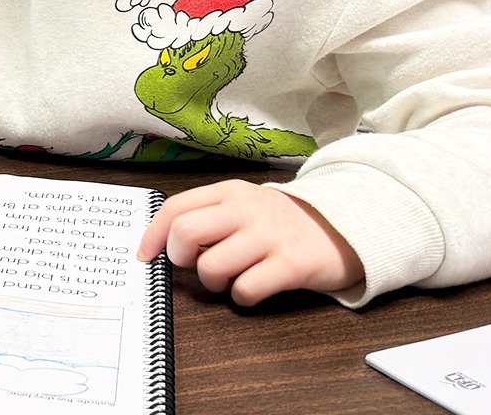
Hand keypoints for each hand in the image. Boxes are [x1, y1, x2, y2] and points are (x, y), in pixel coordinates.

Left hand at [137, 180, 364, 304]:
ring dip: (212, 283)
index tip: (146, 256)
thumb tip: (163, 244)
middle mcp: (246, 209)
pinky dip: (241, 297)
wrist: (344, 227)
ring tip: (228, 280)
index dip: (153, 236)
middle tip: (194, 266)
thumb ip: (208, 216)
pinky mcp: (291, 264)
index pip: (175, 208)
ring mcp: (269, 236)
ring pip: (211, 266)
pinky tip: (252, 290)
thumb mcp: (244, 206)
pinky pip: (246, 289)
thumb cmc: (281, 223)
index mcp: (229, 192)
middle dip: (179, 259)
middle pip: (185, 233)